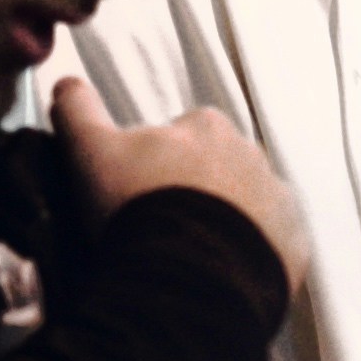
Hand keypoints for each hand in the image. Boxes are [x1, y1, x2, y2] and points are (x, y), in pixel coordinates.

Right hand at [53, 78, 310, 301]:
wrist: (187, 281)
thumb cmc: (137, 207)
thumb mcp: (91, 152)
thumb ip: (77, 110)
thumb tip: (66, 80)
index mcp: (207, 125)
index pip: (180, 135)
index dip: (155, 163)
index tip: (138, 194)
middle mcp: (253, 154)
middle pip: (217, 169)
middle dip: (195, 191)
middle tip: (161, 227)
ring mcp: (279, 201)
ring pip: (247, 206)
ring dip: (224, 223)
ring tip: (188, 257)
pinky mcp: (294, 245)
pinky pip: (273, 246)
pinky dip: (251, 256)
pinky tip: (219, 274)